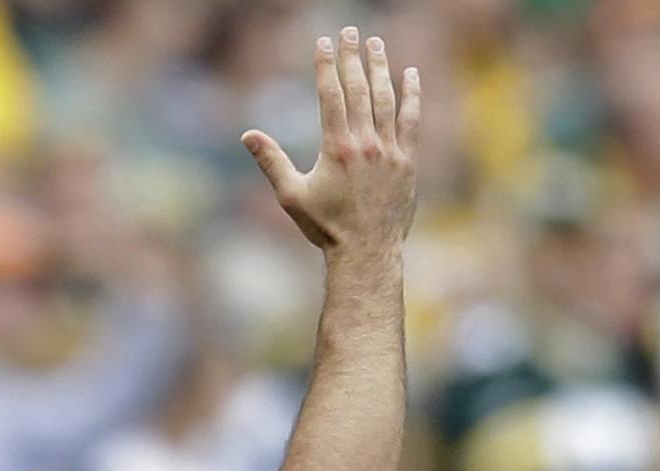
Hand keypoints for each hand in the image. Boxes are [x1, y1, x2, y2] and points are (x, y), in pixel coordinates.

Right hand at [243, 27, 419, 253]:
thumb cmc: (325, 227)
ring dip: (381, 68)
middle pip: (359, 89)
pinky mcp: (407, 161)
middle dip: (353, 57)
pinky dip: (412, 95)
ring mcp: (390, 150)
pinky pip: (411, 120)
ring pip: (386, 99)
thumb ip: (271, 161)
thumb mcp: (290, 196)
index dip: (326, 65)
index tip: (324, 42)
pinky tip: (411, 74)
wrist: (366, 252)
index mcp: (336, 148)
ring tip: (376, 43)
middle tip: (349, 30)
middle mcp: (365, 143)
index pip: (331, 95)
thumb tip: (247, 135)